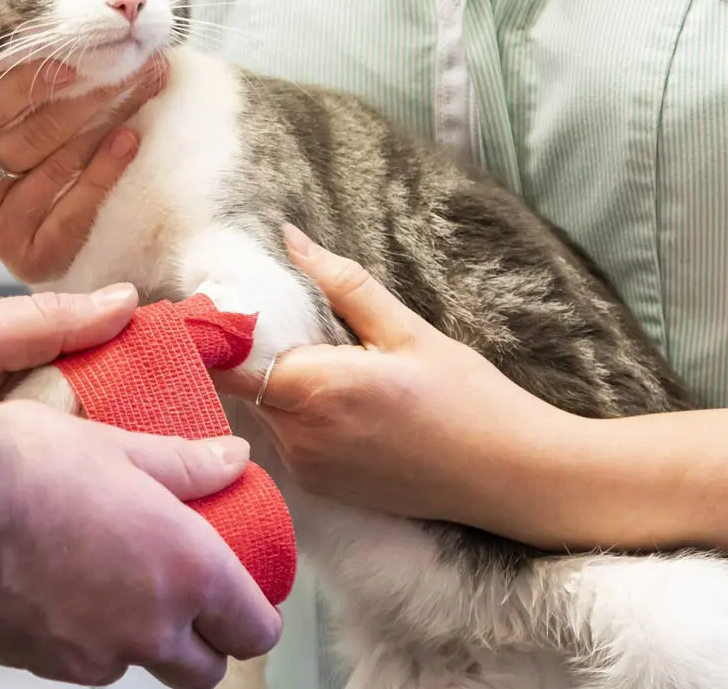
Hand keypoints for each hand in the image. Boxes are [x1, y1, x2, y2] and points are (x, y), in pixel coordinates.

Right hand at [0, 57, 168, 282]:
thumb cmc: (20, 141)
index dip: (29, 80)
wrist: (29, 215)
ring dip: (106, 124)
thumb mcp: (7, 107)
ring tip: (141, 90)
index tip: (75, 61)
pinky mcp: (28, 256)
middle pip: (29, 136)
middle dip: (86, 96)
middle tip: (130, 65)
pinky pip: (73, 212)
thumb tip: (85, 30)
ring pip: (57, 168)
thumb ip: (26, 76)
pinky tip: (129, 141)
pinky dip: (105, 173)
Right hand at [0, 401, 282, 687]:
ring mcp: (89, 656)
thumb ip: (185, 464)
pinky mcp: (34, 664)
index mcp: (186, 573)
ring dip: (127, 636)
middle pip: (202, 672)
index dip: (250, 615)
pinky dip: (68, 634)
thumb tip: (230, 461)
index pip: (253, 629)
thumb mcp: (117, 446)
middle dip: (198, 642)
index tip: (238, 596)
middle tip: (176, 596)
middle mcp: (146, 629)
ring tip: (93, 575)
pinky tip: (42, 583)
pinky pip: (69, 661)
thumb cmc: (22, 468)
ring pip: (130, 664)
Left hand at [217, 225, 576, 530]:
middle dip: (253, 353)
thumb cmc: (467, 397)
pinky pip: (286, 440)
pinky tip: (340, 407)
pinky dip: (296, 417)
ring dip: (277, 386)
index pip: (227, 361)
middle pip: (242, 384)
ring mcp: (307, 467)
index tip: (218, 308)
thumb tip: (290, 238)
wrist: (511, 476)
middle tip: (284, 325)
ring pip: (263, 411)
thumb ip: (341, 284)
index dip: (215, 334)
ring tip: (323, 365)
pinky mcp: (319, 488)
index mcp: (317, 388)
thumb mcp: (407, 330)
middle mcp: (300, 435)